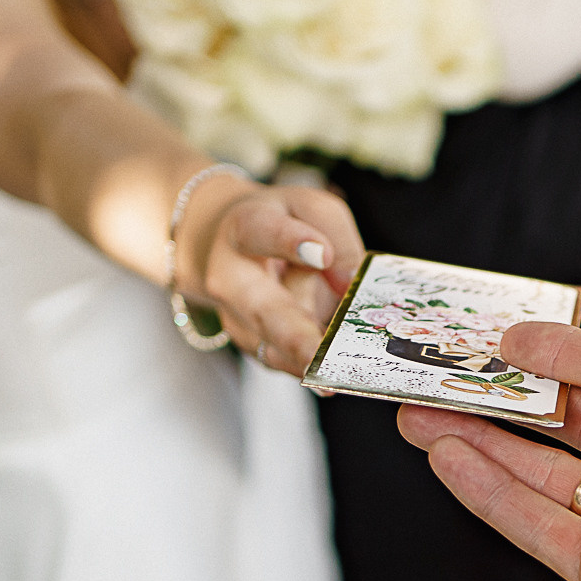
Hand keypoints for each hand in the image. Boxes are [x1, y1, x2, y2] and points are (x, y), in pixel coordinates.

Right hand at [181, 180, 364, 373]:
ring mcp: (238, 320)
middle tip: (321, 355)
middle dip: (294, 337)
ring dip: (310, 360)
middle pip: (262, 311)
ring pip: (273, 348)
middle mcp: (231, 279)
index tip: (323, 253)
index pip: (261, 232)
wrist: (234, 248)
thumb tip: (349, 281)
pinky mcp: (253, 347)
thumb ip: (334, 234)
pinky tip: (339, 372)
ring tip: (343, 369)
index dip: (291, 243)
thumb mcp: (311, 209)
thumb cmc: (281, 222)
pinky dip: (311, 370)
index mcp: (245, 228)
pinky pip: (284, 364)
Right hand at [397, 245, 580, 580]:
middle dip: (512, 395)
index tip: (506, 334)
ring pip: (545, 472)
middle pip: (577, 421)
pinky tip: (445, 459)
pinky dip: (490, 492)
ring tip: (418, 412)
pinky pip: (537, 524)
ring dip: (483, 441)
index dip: (565, 351)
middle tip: (446, 369)